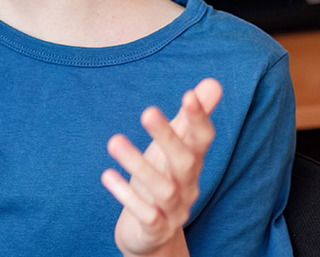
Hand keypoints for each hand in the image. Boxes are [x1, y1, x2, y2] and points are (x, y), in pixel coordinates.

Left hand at [101, 78, 222, 256]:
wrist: (153, 236)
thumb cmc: (162, 181)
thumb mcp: (174, 149)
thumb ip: (190, 120)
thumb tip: (213, 82)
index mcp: (192, 163)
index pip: (202, 140)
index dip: (198, 119)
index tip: (189, 94)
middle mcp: (187, 186)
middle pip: (186, 162)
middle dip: (169, 137)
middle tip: (148, 111)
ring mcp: (173, 210)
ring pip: (163, 189)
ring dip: (139, 165)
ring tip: (113, 141)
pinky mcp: (155, 229)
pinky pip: (145, 214)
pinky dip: (127, 196)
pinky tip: (107, 175)